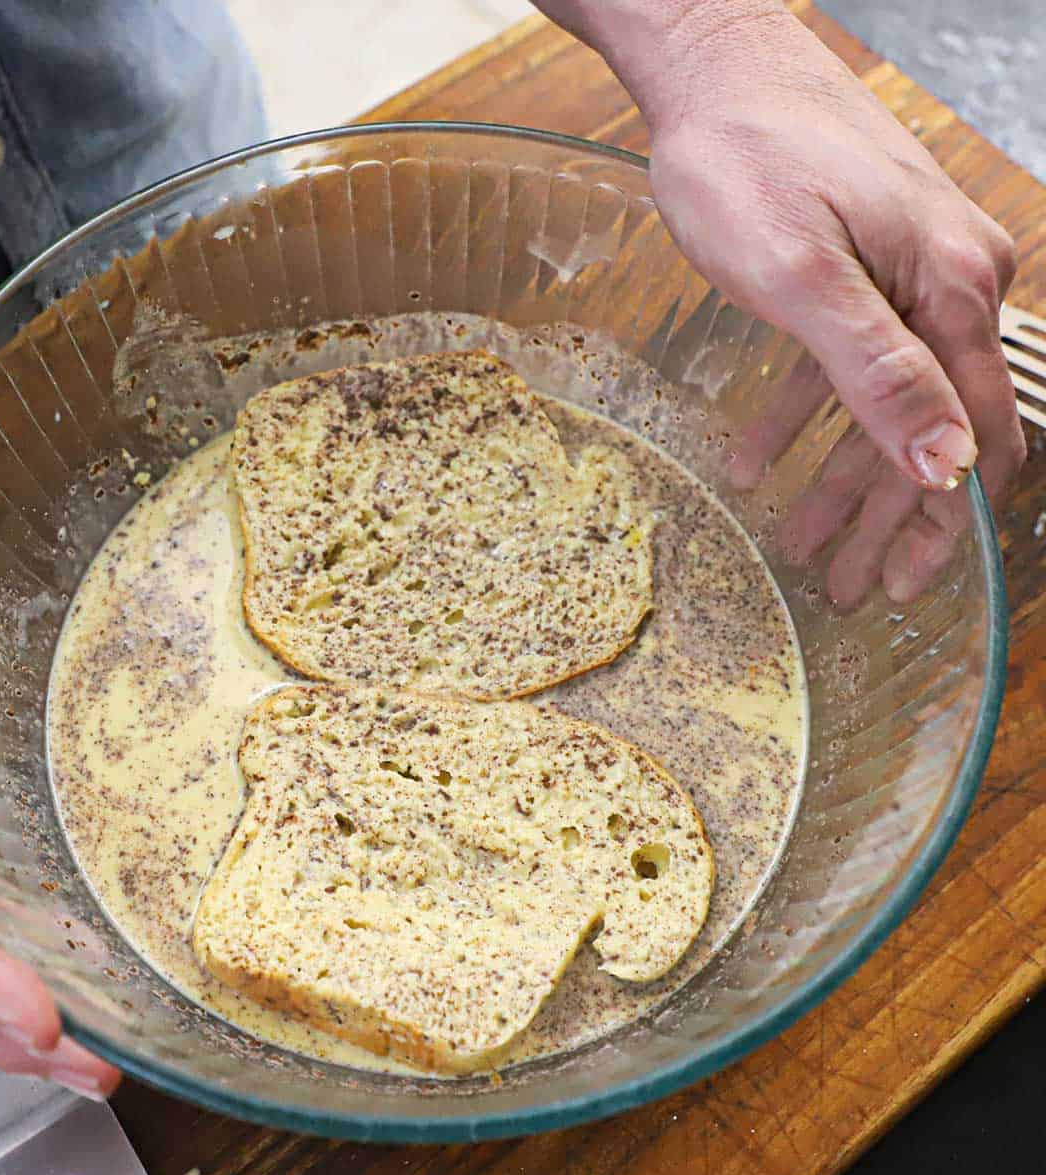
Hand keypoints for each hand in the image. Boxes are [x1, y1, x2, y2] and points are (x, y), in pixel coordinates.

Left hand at [541, 0, 1025, 606]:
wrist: (713, 74)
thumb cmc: (750, 162)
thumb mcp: (804, 279)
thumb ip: (878, 373)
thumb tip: (947, 465)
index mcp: (952, 291)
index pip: (974, 435)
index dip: (944, 521)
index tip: (912, 583)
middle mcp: (946, 286)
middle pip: (928, 432)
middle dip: (885, 518)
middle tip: (847, 587)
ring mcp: (902, 276)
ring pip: (880, 406)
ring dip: (840, 480)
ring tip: (801, 542)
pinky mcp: (856, 269)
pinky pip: (838, 364)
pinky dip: (801, 416)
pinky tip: (756, 457)